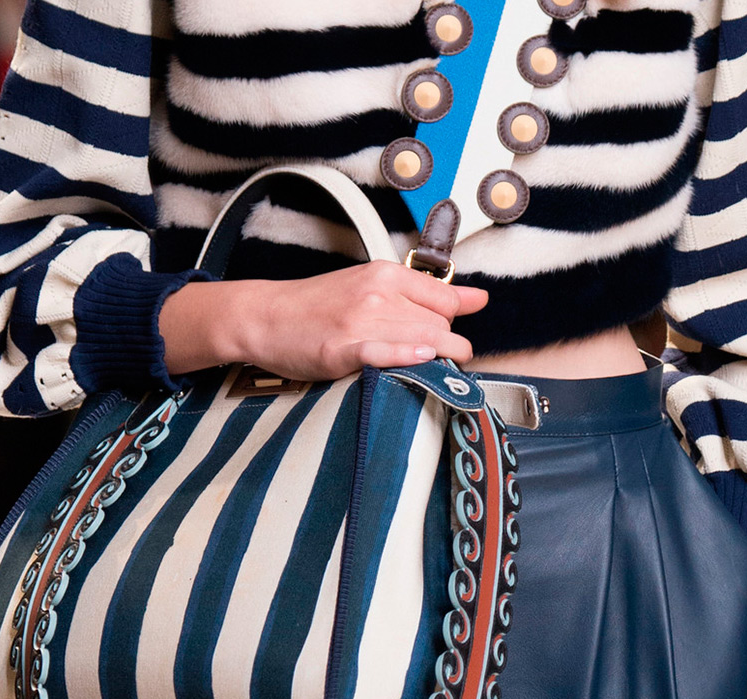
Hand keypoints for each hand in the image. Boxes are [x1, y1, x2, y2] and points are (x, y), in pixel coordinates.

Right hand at [159, 260, 486, 379]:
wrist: (265, 317)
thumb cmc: (318, 306)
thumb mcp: (373, 285)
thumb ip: (425, 293)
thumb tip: (480, 299)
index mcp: (387, 274)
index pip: (449, 301)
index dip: (453, 325)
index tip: (443, 340)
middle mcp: (378, 294)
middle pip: (442, 326)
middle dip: (447, 350)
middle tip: (432, 364)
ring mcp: (360, 322)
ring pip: (425, 342)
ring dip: (436, 365)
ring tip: (426, 375)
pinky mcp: (342, 349)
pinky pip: (386, 354)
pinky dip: (406, 358)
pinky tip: (419, 363)